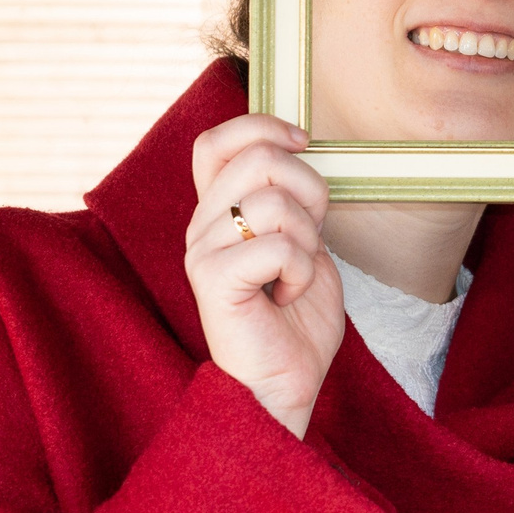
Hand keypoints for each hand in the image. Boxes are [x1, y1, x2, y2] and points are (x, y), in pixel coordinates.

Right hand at [186, 115, 344, 438]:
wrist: (284, 385)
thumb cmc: (295, 321)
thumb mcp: (304, 244)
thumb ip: (295, 201)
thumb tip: (302, 149)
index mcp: (219, 212)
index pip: (216, 140)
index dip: (261, 127)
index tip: (302, 143)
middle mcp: (202, 226)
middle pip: (258, 158)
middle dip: (310, 189)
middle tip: (311, 236)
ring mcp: (202, 253)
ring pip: (274, 202)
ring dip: (307, 241)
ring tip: (293, 276)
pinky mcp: (213, 282)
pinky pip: (276, 247)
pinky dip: (300, 272)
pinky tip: (285, 296)